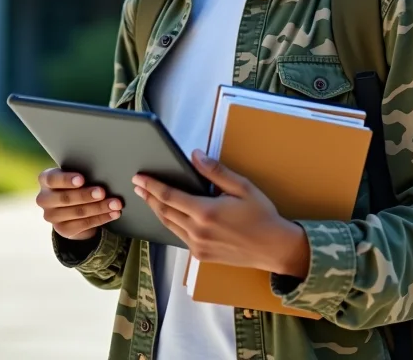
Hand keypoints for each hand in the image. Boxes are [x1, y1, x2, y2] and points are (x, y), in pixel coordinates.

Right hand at [36, 168, 123, 240]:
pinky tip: (113, 213)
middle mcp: (44, 199)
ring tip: (116, 204)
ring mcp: (51, 216)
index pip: (52, 179)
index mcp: (45, 180)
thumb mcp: (74, 175)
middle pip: (66, 198)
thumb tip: (103, 171)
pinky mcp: (63, 230)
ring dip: (99, 208)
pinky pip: (84, 224)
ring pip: (78, 212)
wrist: (71, 207)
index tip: (82, 179)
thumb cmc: (76, 183)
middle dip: (86, 195)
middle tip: (103, 192)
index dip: (66, 180)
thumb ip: (82, 173)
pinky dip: (102, 218)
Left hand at [133, 150, 309, 277]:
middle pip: (164, 212)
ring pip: (168, 225)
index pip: (169, 196)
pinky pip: (179, 237)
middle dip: (148, 197)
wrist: (274, 248)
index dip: (151, 186)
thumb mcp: (242, 187)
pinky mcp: (201, 255)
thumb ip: (216, 171)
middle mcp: (198, 232)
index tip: (139, 177)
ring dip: (156, 210)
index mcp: (206, 212)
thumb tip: (195, 156)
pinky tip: (169, 215)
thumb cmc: (261, 215)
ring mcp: (198, 246)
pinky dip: (170, 223)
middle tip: (137, 185)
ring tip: (148, 197)